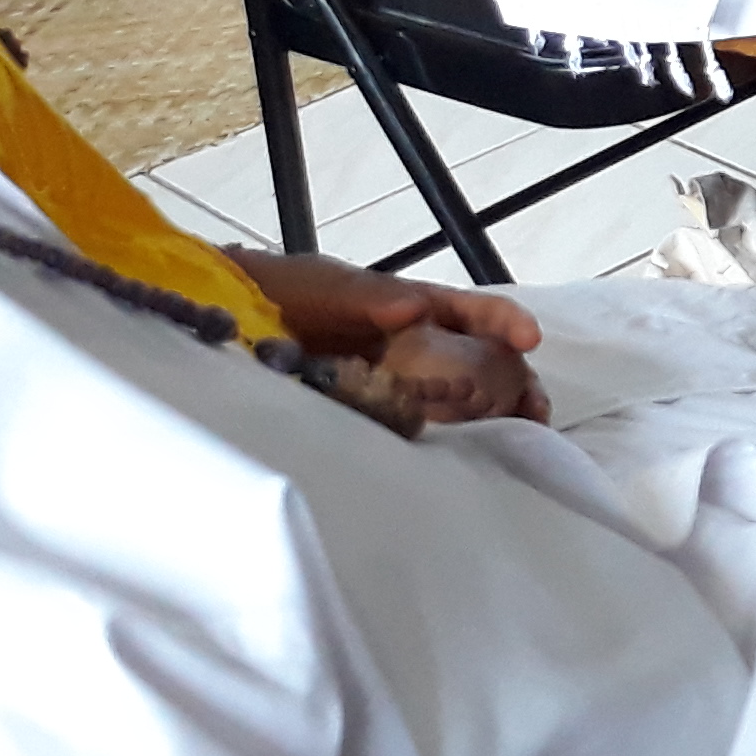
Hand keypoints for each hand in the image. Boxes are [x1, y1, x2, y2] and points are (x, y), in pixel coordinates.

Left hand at [231, 252, 548, 424]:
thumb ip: (366, 296)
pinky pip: (418, 436)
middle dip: (518, 387)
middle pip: (486, 366)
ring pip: (461, 404)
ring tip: (513, 450)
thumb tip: (416, 307)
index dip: (507, 322)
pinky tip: (456, 468)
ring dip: (492, 422)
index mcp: (417, 310)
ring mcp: (399, 389)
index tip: (530, 340)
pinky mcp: (376, 423)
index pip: (476, 312)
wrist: (221, 330)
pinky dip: (444, 450)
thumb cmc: (281, 294)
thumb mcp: (324, 287)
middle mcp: (418, 351)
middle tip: (535, 415)